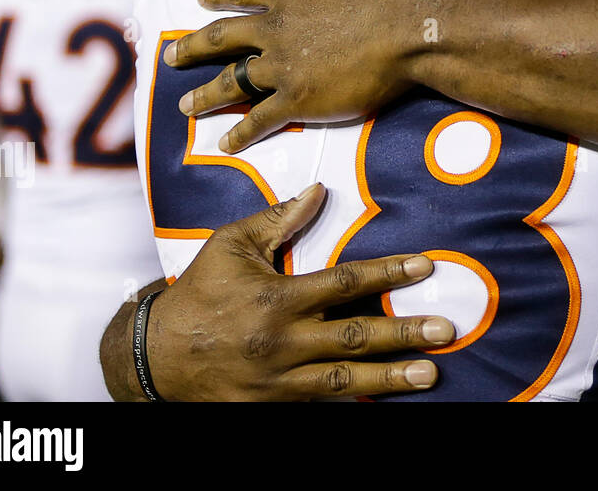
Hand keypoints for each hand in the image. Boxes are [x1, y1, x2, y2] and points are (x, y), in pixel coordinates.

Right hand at [137, 184, 454, 400]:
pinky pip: (320, 406)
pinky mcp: (273, 407)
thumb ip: (277, 220)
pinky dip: (352, 404)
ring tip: (430, 374)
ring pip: (345, 379)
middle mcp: (283, 341)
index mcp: (276, 298)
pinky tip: (384, 401)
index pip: (344, 282)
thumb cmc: (197, 293)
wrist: (152, 359)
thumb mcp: (229, 246)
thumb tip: (317, 190)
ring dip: (392, 378)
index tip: (424, 266)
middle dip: (404, 333)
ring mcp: (279, 381)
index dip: (388, 273)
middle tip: (445, 329)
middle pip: (355, 336)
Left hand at [166, 0, 430, 152]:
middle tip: (170, 57)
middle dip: (192, 48)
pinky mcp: (298, 99)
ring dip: (205, 96)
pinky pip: (260, 118)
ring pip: (230, 82)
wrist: (409, 25)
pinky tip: (224, 144)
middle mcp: (275, 29)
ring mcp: (282, 66)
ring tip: (184, 106)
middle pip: (221, 38)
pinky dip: (241, 132)